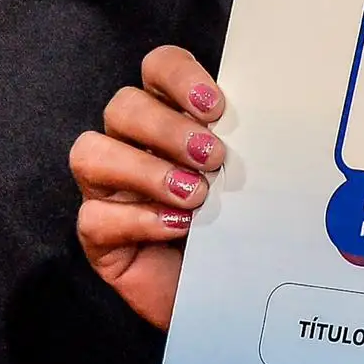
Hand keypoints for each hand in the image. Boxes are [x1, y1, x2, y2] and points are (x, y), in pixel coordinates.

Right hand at [71, 44, 229, 332]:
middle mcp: (131, 144)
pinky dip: (138, 219)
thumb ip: (247, 143)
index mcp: (169, 115)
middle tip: (212, 157)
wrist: (231, 296)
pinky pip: (95, 216)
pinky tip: (177, 229)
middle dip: (167, 128)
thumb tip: (273, 117)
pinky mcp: (97, 235)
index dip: (179, 77)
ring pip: (91, 153)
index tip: (216, 107)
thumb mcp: (249, 178)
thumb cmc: (239, 227)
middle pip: (123, 106)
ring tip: (195, 196)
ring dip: (146, 170)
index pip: (157, 68)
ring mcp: (107, 189)